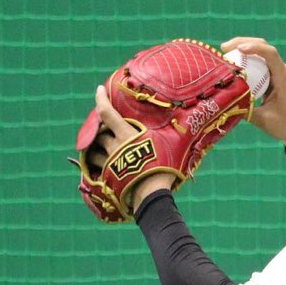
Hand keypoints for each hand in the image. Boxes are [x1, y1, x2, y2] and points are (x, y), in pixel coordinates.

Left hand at [93, 85, 174, 210]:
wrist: (151, 195)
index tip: (99, 89)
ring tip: (98, 147)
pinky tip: (96, 165)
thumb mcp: (170, 144)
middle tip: (104, 125)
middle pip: (99, 131)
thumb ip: (172, 131)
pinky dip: (92, 164)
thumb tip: (192, 116)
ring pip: (93, 150)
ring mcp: (108, 162)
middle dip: (100, 127)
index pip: (106, 112)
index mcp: (126, 134)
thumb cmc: (162, 167)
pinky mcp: (106, 177)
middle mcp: (113, 146)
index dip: (100, 98)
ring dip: (94, 147)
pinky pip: (93, 168)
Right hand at [220, 37, 285, 151]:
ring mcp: (277, 74)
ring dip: (243, 49)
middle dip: (244, 42)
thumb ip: (245, 110)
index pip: (271, 55)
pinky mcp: (272, 79)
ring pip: (260, 54)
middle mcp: (281, 72)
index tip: (238, 50)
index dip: (255, 48)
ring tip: (225, 53)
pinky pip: (258, 65)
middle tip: (224, 47)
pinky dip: (245, 62)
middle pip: (264, 47)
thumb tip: (224, 101)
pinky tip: (232, 66)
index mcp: (283, 79)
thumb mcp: (264, 120)